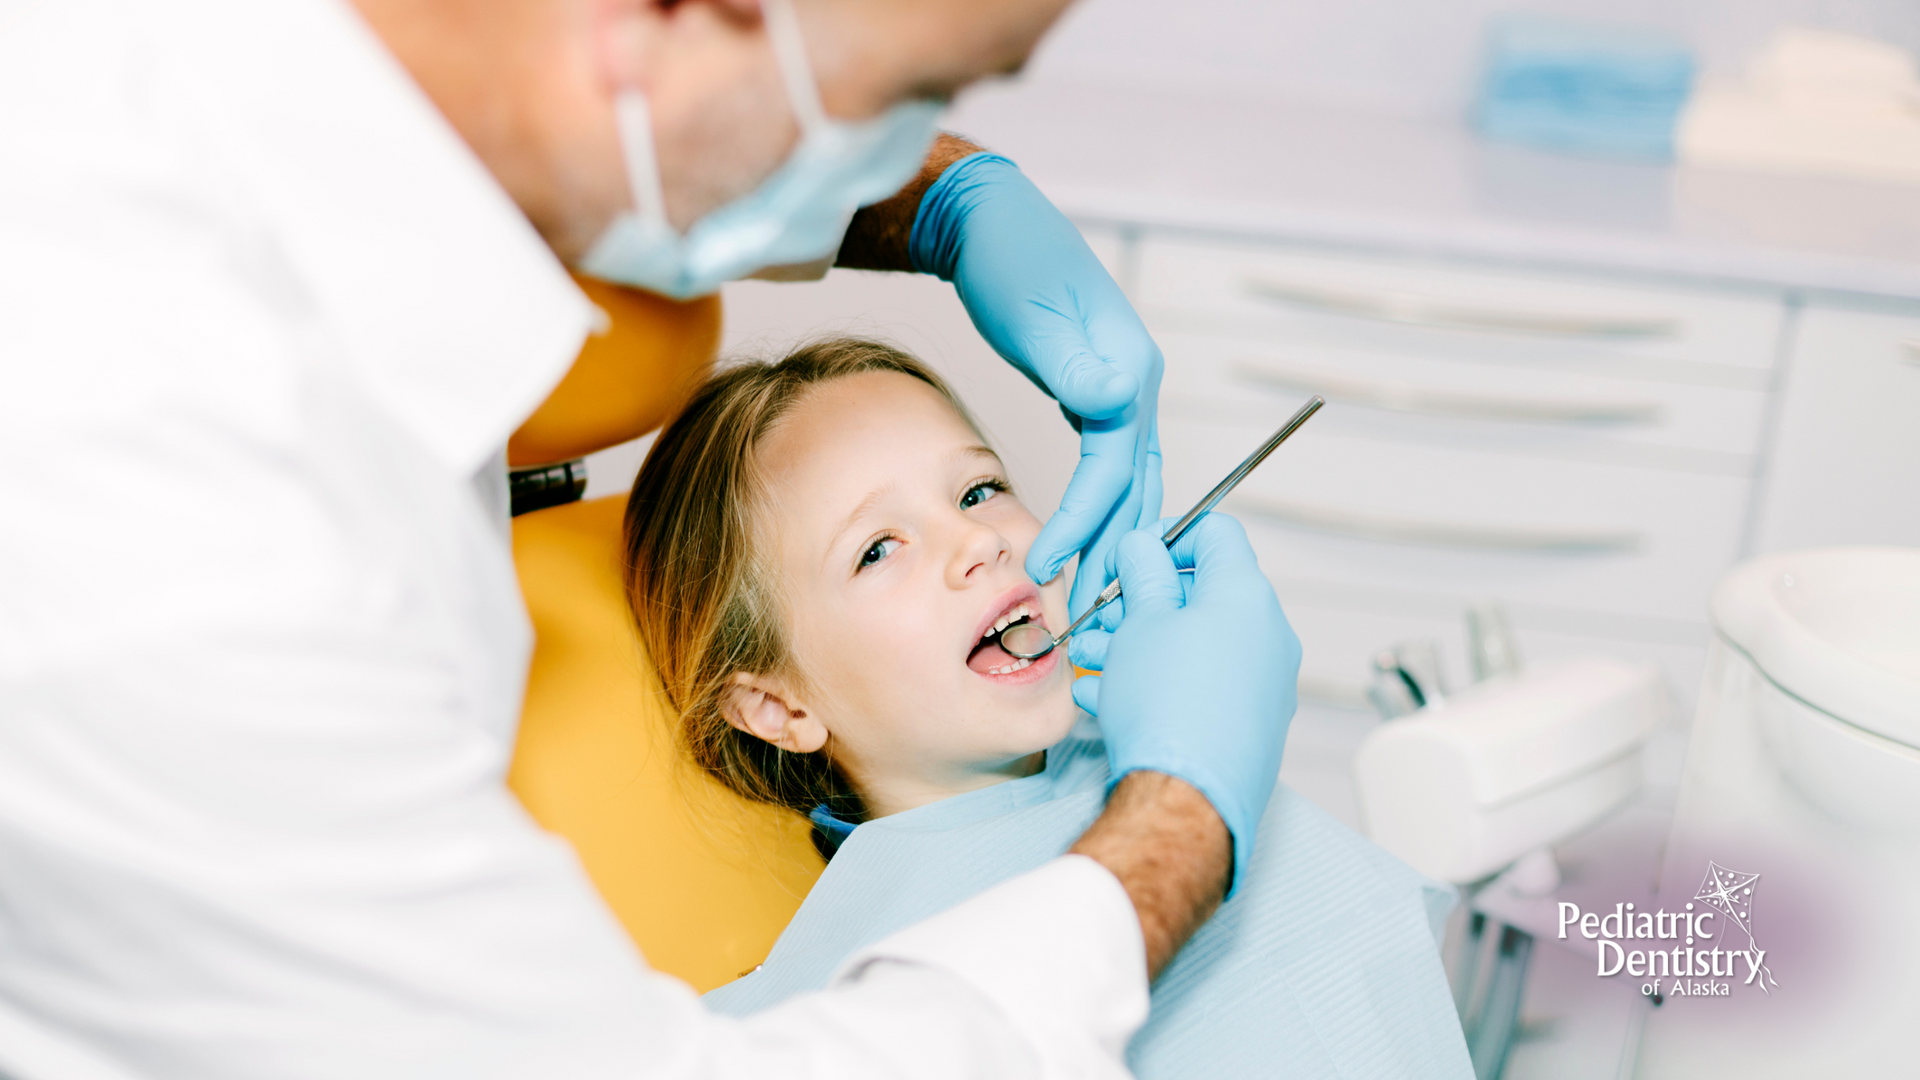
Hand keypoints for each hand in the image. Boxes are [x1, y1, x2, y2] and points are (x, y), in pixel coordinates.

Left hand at [910, 153, 1162, 614]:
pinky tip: (1084, 532)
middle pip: (1135, 484)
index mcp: (1129, 369)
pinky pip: (1111, 461)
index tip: (1046, 564)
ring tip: (1086, 587)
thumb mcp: (1036, 312)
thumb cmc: (1009, 261)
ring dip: (1112, 534)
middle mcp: (1135, 382)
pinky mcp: (1097, 389)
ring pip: (1130, 478)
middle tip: (1083, 610)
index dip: (1084, 522)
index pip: (1116, 467)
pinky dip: (1101, 503)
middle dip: (1110, 548)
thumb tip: (1113, 401)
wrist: (992, 221)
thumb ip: (1075, 364)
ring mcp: (1121, 386)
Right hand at [1066, 515, 1298, 895]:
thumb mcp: (1140, 622)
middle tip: (1103, 617)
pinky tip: (1110, 696)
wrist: (1188, 797)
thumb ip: (1143, 574)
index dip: (1168, 535)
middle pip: (1202, 594)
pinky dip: (1162, 681)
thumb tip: (1143, 549)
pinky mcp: (1251, 723)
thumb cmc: (1167, 709)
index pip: (1216, 533)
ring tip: (1093, 661)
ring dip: (1142, 643)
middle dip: (1144, 601)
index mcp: (1245, 595)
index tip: (1135, 555)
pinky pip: (1203, 685)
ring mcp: (1264, 682)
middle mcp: (1267, 635)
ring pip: (1196, 643)